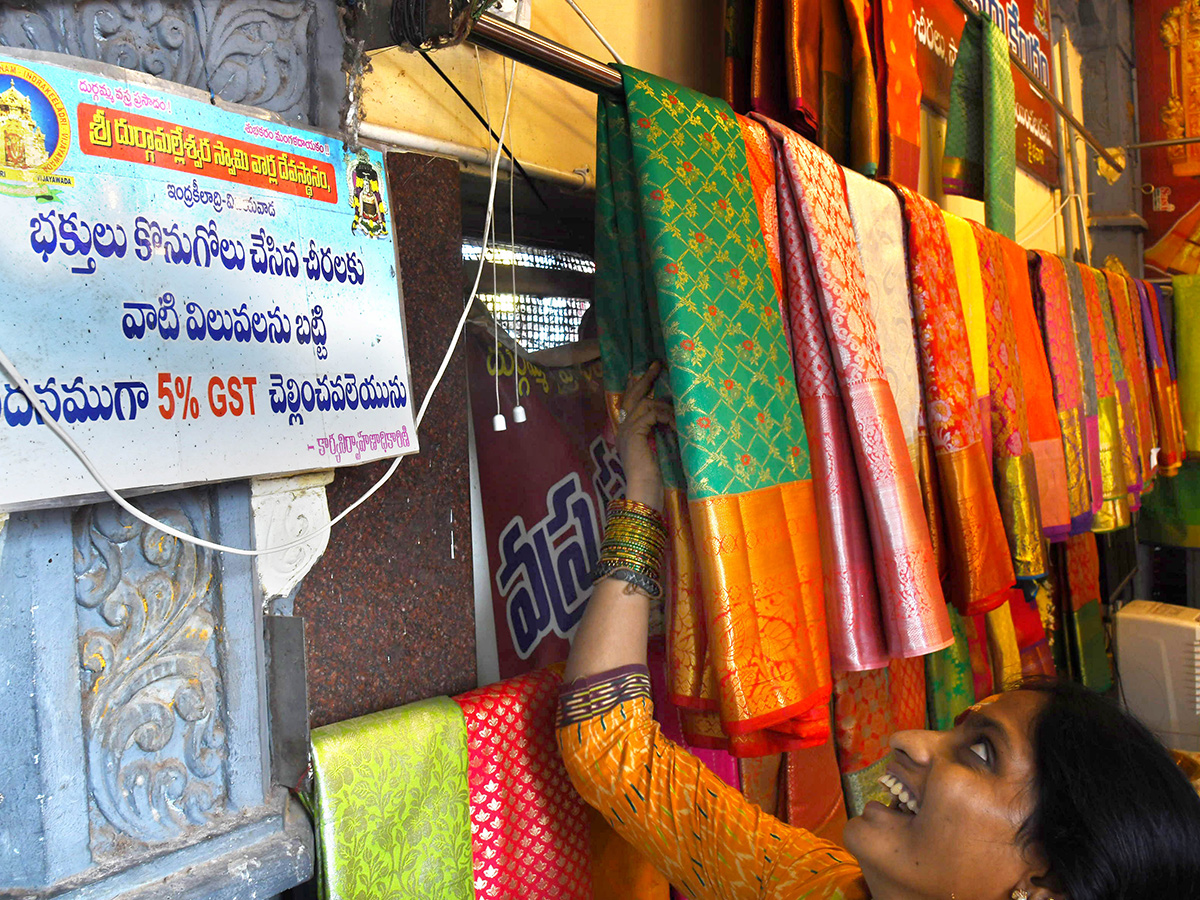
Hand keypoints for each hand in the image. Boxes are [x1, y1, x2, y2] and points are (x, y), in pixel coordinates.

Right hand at [616, 362, 672, 512]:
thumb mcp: (658, 447)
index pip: (631, 402)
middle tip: (657, 364)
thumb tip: (675, 415)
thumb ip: (659, 430)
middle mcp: (623, 428)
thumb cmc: (655, 477)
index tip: (650, 371)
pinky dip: (666, 416)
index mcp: (628, 432)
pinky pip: (651, 413)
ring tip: (679, 418)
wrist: (645, 491)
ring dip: (666, 408)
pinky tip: (676, 425)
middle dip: (645, 378)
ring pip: (646, 403)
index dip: (639, 385)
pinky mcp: (633, 433)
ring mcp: (626, 430)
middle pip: (632, 394)